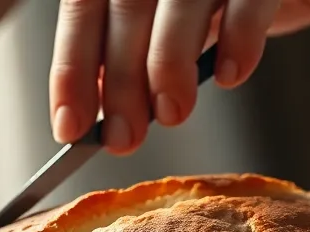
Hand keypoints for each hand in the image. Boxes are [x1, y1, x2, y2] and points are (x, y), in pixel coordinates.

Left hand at [49, 0, 309, 153]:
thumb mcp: (180, 25)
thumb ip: (140, 53)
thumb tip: (98, 108)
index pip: (85, 6)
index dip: (73, 66)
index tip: (70, 127)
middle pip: (127, 4)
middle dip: (121, 79)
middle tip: (122, 139)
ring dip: (169, 63)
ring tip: (172, 116)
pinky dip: (239, 36)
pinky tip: (231, 74)